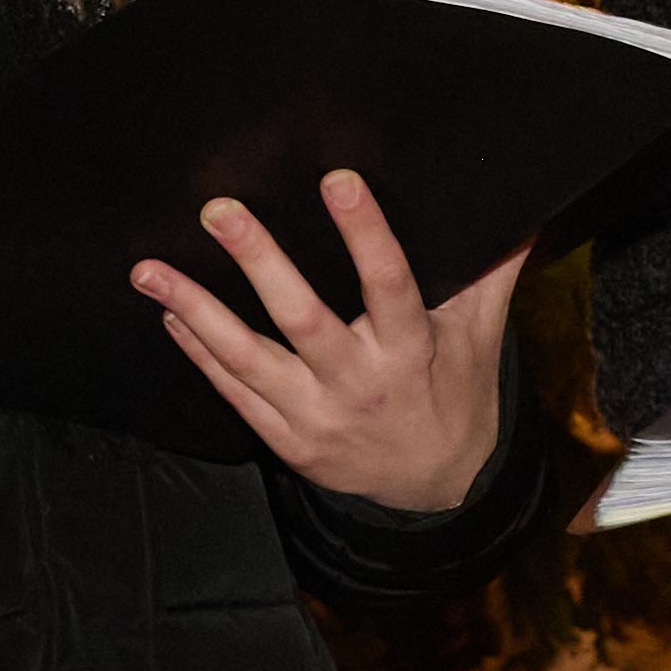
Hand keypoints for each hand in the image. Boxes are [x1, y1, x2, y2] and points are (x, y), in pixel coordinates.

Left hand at [135, 171, 523, 516]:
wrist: (436, 490)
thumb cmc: (456, 394)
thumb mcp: (480, 338)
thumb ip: (490, 274)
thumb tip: (521, 211)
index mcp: (412, 351)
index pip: (388, 283)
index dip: (365, 232)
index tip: (338, 180)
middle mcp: (360, 383)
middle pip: (302, 318)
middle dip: (259, 262)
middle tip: (220, 213)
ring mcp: (316, 416)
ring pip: (248, 359)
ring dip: (196, 311)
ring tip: (149, 270)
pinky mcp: (287, 440)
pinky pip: (234, 393)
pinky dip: (199, 354)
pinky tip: (170, 317)